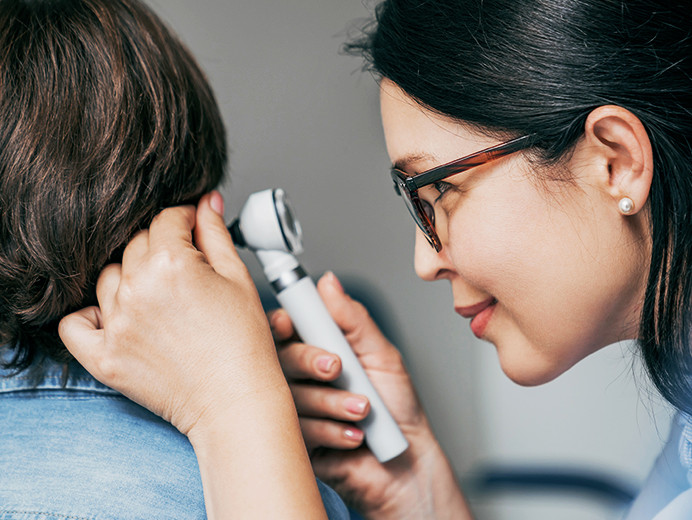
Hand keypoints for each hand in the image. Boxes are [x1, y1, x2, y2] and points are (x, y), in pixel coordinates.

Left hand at [58, 192, 327, 518]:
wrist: (236, 400)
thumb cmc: (244, 345)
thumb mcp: (238, 278)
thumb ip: (215, 234)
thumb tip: (204, 204)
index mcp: (172, 264)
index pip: (167, 219)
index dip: (185, 219)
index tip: (192, 227)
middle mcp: (137, 290)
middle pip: (136, 244)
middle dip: (161, 246)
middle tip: (185, 268)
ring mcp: (116, 324)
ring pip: (109, 277)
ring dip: (131, 276)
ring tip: (160, 296)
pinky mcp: (103, 356)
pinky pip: (75, 323)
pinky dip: (90, 315)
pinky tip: (117, 315)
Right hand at [273, 272, 471, 518]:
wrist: (405, 464)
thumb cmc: (396, 408)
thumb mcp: (381, 355)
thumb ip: (353, 320)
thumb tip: (328, 282)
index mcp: (318, 349)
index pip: (284, 327)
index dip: (280, 321)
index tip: (288, 322)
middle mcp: (301, 377)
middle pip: (279, 357)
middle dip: (309, 360)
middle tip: (337, 367)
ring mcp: (295, 409)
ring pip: (289, 394)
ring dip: (331, 401)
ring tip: (363, 410)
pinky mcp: (295, 442)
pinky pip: (298, 429)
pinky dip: (332, 430)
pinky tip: (355, 436)